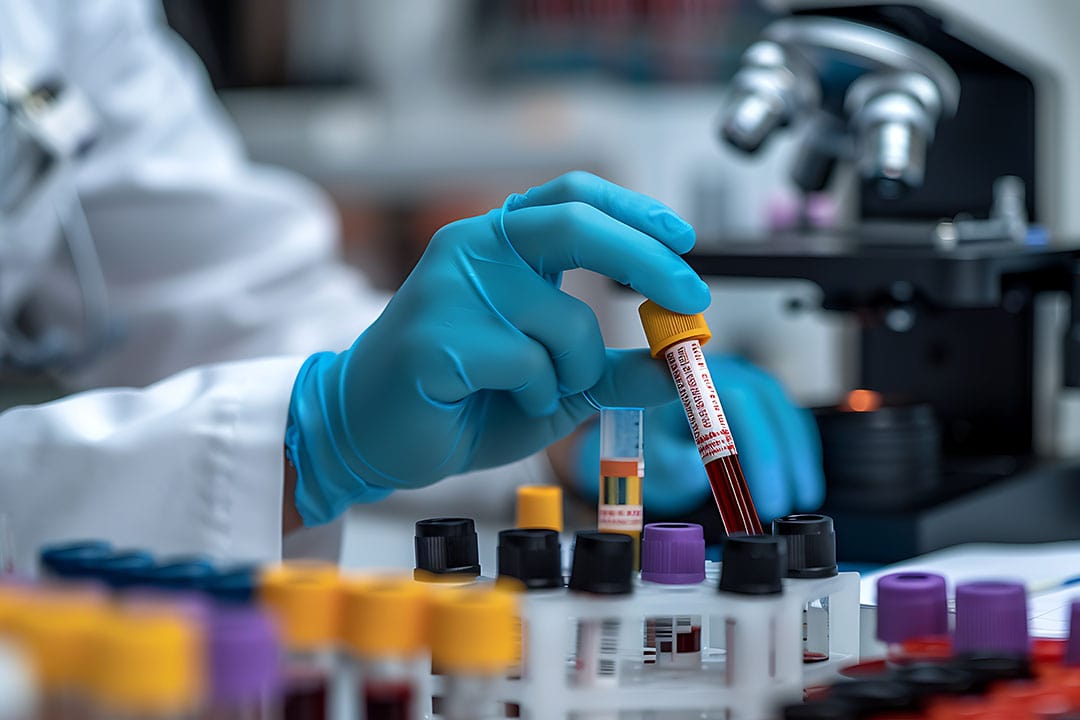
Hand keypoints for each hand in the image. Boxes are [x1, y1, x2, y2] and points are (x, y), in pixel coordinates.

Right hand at [286, 172, 710, 524]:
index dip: (634, 212)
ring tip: (536, 390)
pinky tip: (495, 399)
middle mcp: (473, 248)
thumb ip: (608, 370)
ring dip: (576, 369)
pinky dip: (538, 394)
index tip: (683, 241)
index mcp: (497, 244)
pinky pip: (532, 364)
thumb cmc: (459, 400)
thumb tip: (677, 367)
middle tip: (691, 298)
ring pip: (567, 318)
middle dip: (647, 260)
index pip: (572, 197)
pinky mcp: (437, 334)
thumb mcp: (552, 385)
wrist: (368, 433)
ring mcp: (451, 286)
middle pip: (576, 223)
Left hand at [571, 355, 823, 519]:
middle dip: (778, 456)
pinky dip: (798, 448)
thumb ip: (668, 463)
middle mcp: (722, 370)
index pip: (732, 402)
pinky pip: (787, 418)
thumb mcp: (648, 456)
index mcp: (690, 377)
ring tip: (799, 498)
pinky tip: (802, 482)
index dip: (755, 447)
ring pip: (782, 410)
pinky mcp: (759, 397)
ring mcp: (745, 380)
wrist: (642, 428)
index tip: (760, 489)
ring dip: (796, 454)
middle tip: (775, 504)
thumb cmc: (646, 442)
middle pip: (765, 403)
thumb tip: (695, 470)